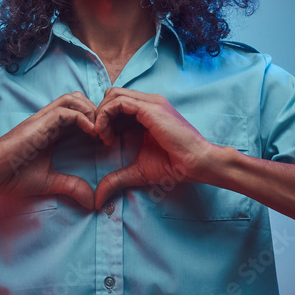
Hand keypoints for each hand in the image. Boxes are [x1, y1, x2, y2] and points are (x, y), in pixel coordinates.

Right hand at [0, 91, 97, 208]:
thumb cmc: (11, 176)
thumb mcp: (48, 182)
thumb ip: (70, 186)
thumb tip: (92, 201)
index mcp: (50, 130)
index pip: (78, 113)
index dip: (95, 121)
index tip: (107, 140)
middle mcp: (47, 120)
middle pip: (78, 99)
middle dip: (97, 112)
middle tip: (107, 133)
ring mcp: (42, 120)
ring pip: (72, 98)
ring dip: (91, 111)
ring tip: (101, 132)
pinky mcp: (38, 124)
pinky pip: (65, 111)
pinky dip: (83, 118)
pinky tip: (92, 134)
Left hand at [93, 87, 216, 208]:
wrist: (197, 164)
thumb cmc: (174, 167)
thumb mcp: (138, 171)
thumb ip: (116, 179)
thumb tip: (97, 199)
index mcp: (146, 113)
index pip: (116, 104)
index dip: (105, 120)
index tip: (103, 141)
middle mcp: (148, 103)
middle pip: (112, 95)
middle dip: (100, 114)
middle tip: (100, 138)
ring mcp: (150, 103)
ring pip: (113, 95)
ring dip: (101, 114)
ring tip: (103, 137)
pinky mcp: (150, 108)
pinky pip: (118, 102)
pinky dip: (105, 115)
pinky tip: (106, 135)